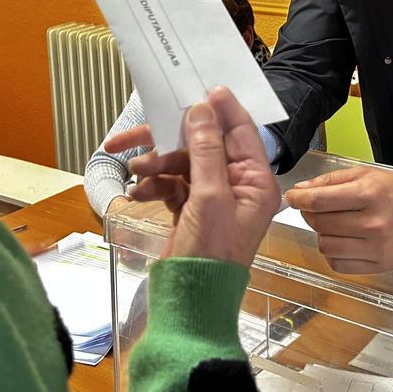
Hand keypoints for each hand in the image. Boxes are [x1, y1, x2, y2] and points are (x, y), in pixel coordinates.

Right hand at [104, 87, 279, 266]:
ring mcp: (213, 199)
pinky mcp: (191, 211)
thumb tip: (202, 109)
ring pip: (184, 163)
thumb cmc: (209, 254)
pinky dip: (155, 184)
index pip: (242, 132)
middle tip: (145, 131)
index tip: (203, 88)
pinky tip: (138, 192)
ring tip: (137, 170)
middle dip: (174, 141)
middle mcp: (238, 186)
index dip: (222, 109)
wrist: (190, 303)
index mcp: (255, 182)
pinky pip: (173, 184)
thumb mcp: (209, 197)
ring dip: (159, 164)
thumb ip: (206, 150)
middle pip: (206, 146)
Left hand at [283, 167, 392, 273]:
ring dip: (321, 234)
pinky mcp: (378, 265)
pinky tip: (343, 241)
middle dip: (311, 214)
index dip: (299, 199)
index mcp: (370, 194)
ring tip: (333, 224)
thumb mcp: (367, 174)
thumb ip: (332, 180)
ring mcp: (376, 247)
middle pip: (320, 223)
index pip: (320, 200)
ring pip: (325, 245)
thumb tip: (301, 190)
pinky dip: (333, 253)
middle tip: (317, 208)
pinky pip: (338, 265)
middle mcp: (373, 223)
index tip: (292, 197)